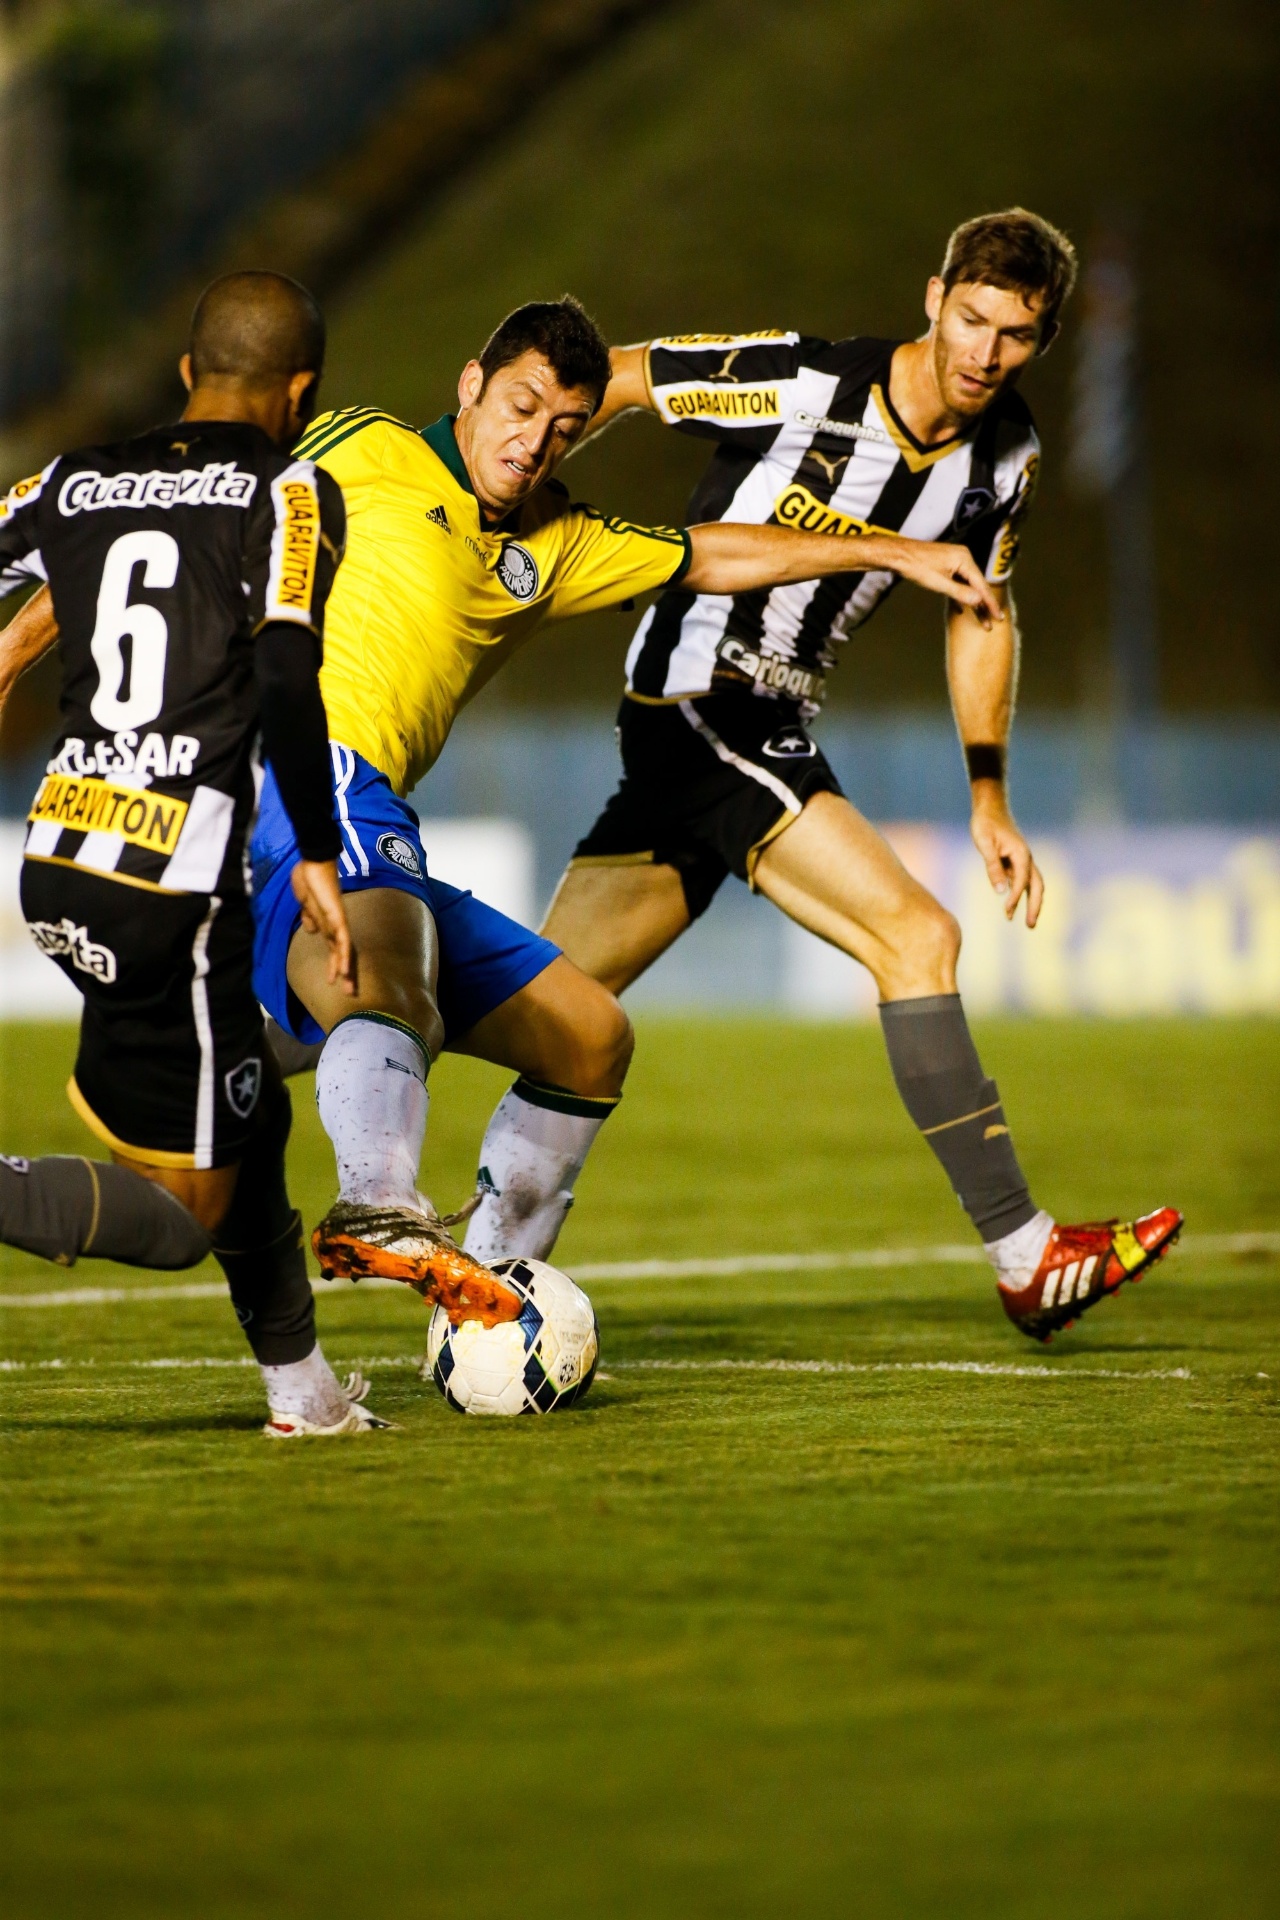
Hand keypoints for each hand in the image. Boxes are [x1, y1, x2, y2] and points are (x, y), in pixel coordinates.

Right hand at [291, 859, 354, 990]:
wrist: (313, 862)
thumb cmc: (309, 879)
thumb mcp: (305, 904)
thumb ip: (309, 917)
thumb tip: (311, 931)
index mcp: (328, 923)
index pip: (334, 948)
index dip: (336, 964)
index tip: (335, 981)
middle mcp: (336, 925)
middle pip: (342, 953)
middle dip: (344, 973)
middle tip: (348, 992)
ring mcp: (338, 921)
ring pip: (344, 950)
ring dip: (346, 969)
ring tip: (347, 986)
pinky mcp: (337, 916)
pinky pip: (342, 938)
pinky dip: (344, 954)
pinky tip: (345, 968)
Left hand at [882, 539, 1003, 629]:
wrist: (898, 554)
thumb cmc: (916, 566)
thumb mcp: (939, 583)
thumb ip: (959, 592)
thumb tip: (978, 601)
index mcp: (964, 559)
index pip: (981, 584)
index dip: (990, 602)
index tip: (998, 616)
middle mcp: (963, 558)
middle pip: (977, 586)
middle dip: (983, 606)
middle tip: (991, 623)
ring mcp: (955, 561)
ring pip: (968, 586)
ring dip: (972, 603)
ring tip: (981, 621)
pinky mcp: (947, 566)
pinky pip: (958, 583)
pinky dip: (960, 596)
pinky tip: (962, 610)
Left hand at [970, 791, 1043, 926]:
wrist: (990, 808)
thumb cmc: (985, 823)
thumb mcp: (984, 843)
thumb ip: (992, 867)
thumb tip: (999, 891)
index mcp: (1021, 853)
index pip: (1022, 881)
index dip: (1016, 898)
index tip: (1007, 912)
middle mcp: (1026, 858)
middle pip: (1037, 886)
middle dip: (1035, 906)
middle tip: (1030, 926)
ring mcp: (1022, 860)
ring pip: (1033, 885)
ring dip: (1031, 903)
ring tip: (1027, 923)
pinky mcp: (1015, 862)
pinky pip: (1023, 882)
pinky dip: (1021, 895)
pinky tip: (1012, 906)